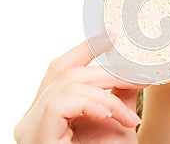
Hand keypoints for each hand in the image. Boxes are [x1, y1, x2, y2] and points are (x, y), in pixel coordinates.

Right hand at [14, 31, 146, 143]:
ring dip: (107, 94)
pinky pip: (63, 102)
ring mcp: (28, 127)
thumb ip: (120, 92)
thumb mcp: (117, 120)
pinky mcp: (35, 136)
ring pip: (67, 83)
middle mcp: (30, 117)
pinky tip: (112, 116)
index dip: (86, 48)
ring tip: (129, 115)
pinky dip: (93, 104)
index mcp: (45, 112)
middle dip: (109, 73)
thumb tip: (135, 66)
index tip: (113, 35)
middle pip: (68, 74)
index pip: (61, 68)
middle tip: (141, 78)